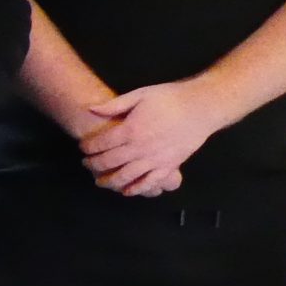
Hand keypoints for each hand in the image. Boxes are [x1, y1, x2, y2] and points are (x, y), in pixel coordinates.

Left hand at [80, 82, 223, 194]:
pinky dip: (136, 189)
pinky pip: (150, 183)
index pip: (101, 143)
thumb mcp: (140, 94)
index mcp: (131, 130)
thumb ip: (115, 105)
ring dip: (109, 181)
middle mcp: (140, 148)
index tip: (82, 148)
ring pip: (125, 177)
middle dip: (93, 164)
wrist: (202, 106)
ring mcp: (155, 159)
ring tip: (99, 181)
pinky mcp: (169, 166)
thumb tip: (91, 109)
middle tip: (86, 164)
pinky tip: (126, 191)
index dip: (88, 147)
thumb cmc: (171, 98)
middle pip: (109, 162)